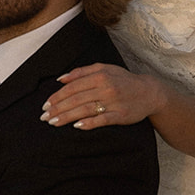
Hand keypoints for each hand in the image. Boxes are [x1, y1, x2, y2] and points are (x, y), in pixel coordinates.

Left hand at [40, 63, 164, 129]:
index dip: (57, 96)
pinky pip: (102, 120)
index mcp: (100, 75)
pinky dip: (89, 123)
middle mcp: (105, 88)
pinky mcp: (121, 115)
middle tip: (44, 117)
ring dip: (67, 117)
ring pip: (85, 109)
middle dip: (58, 108)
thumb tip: (61, 79)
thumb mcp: (104, 69)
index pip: (73, 86)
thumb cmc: (123, 80)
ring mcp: (113, 102)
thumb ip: (82, 72)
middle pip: (76, 99)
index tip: (45, 104)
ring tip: (53, 122)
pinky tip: (77, 126)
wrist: (149, 92)